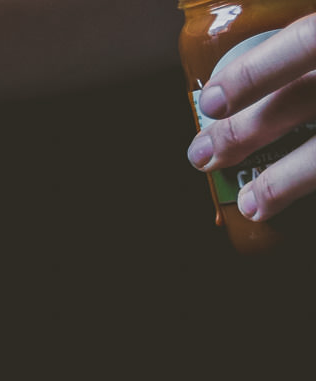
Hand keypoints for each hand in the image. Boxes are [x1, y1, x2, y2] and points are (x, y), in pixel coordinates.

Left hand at [187, 15, 315, 222]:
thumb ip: (295, 43)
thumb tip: (228, 74)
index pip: (308, 41)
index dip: (255, 73)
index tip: (209, 102)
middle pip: (304, 100)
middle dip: (247, 132)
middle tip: (202, 156)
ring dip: (284, 181)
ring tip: (251, 204)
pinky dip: (308, 189)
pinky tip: (287, 211)